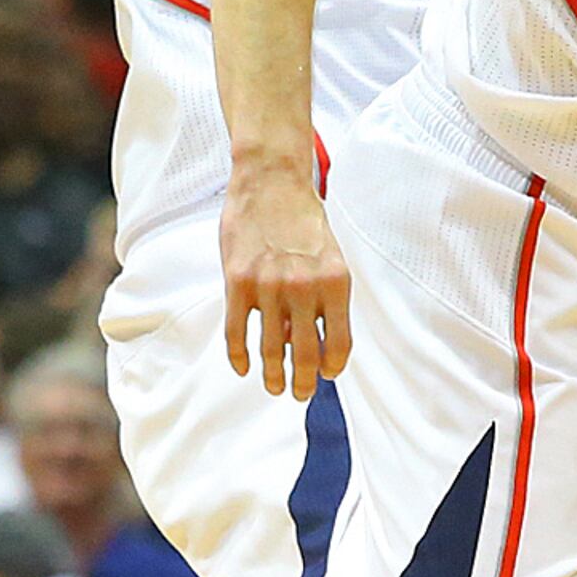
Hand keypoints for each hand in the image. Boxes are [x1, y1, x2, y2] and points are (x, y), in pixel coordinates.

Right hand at [222, 164, 349, 396]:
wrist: (271, 182)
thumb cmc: (303, 220)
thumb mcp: (330, 257)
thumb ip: (325, 299)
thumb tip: (313, 342)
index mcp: (336, 282)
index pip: (339, 343)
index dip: (333, 367)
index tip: (327, 375)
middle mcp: (304, 287)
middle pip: (305, 354)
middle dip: (303, 382)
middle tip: (300, 394)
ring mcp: (268, 286)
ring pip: (270, 350)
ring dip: (273, 376)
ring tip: (275, 387)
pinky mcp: (237, 282)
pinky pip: (238, 333)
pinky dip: (240, 356)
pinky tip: (244, 367)